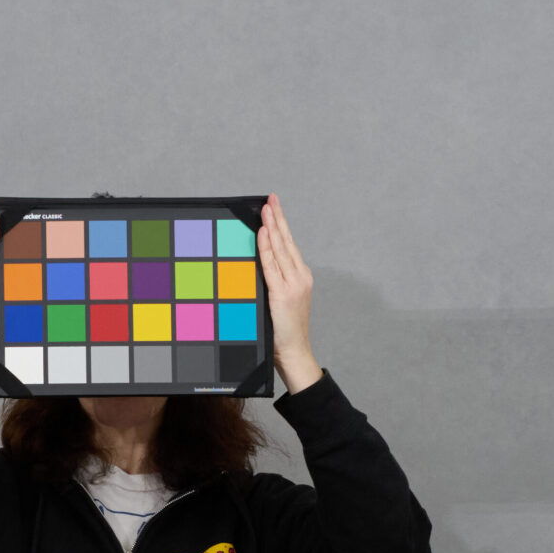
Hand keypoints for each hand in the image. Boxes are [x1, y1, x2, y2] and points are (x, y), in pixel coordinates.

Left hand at [257, 194, 320, 393]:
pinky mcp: (284, 293)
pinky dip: (268, 247)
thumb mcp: (278, 302)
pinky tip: (263, 232)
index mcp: (300, 278)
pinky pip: (272, 265)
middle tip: (270, 199)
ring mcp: (294, 284)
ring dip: (273, 226)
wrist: (294, 353)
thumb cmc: (283, 332)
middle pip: (287, 242)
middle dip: (278, 218)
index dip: (281, 225)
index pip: (289, 245)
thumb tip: (253, 265)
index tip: (273, 207)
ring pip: (281, 249)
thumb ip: (271, 283)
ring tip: (266, 208)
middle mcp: (300, 277)